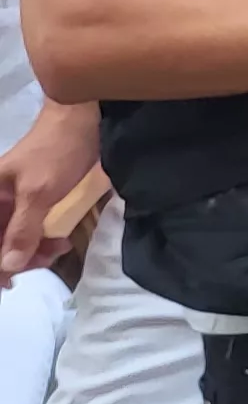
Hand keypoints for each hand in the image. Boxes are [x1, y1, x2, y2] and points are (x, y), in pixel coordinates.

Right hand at [0, 104, 96, 273]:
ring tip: (57, 250)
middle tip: (43, 262)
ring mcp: (15, 203)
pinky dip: (43, 241)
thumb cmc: (56, 151)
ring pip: (15, 240)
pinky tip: (60, 243)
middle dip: (16, 258)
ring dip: (33, 252)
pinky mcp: (37, 202)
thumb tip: (7, 266)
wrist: (84, 120)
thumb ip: (22, 230)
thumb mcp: (38, 193)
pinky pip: (32, 230)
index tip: (6, 283)